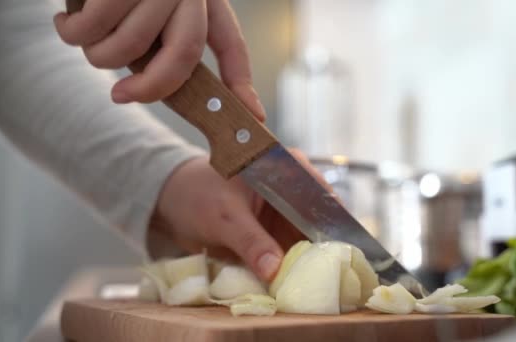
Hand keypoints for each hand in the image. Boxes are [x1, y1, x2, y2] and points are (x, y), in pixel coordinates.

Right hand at [54, 0, 265, 120]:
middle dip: (151, 88)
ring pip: (131, 45)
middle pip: (183, 55)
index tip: (252, 115)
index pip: (229, 42)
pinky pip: (94, 25)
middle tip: (122, 96)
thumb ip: (163, 41)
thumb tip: (160, 88)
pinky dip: (72, 33)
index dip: (241, 83)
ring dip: (99, 56)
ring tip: (83, 38)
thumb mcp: (149, 8)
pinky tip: (64, 21)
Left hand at [151, 151, 325, 281]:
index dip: (332, 219)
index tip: (341, 247)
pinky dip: (294, 267)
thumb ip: (249, 241)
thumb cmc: (198, 196)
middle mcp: (292, 189)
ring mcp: (286, 214)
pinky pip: (293, 252)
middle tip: (332, 274)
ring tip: (319, 283)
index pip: (318, 193)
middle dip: (325, 247)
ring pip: (309, 239)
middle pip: (319, 219)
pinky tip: (298, 283)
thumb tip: (274, 269)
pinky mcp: (276, 234)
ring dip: (311, 261)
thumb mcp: (224, 217)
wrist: (175, 204)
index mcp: (284, 167)